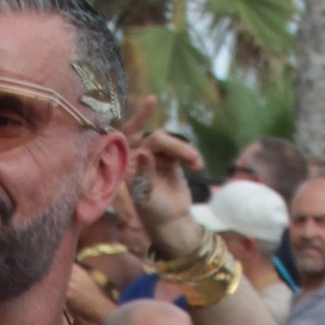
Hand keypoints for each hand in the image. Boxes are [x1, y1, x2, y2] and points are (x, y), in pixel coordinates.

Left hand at [125, 103, 202, 248]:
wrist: (171, 223)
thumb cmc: (153, 212)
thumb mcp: (147, 196)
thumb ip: (145, 174)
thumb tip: (144, 152)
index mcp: (126, 163)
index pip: (129, 134)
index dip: (140, 117)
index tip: (153, 101)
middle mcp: (138, 157)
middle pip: (155, 139)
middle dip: (173, 145)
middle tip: (190, 157)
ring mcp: (155, 158)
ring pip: (170, 143)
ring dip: (183, 151)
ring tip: (196, 163)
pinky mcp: (170, 161)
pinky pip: (180, 151)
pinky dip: (189, 156)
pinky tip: (198, 165)